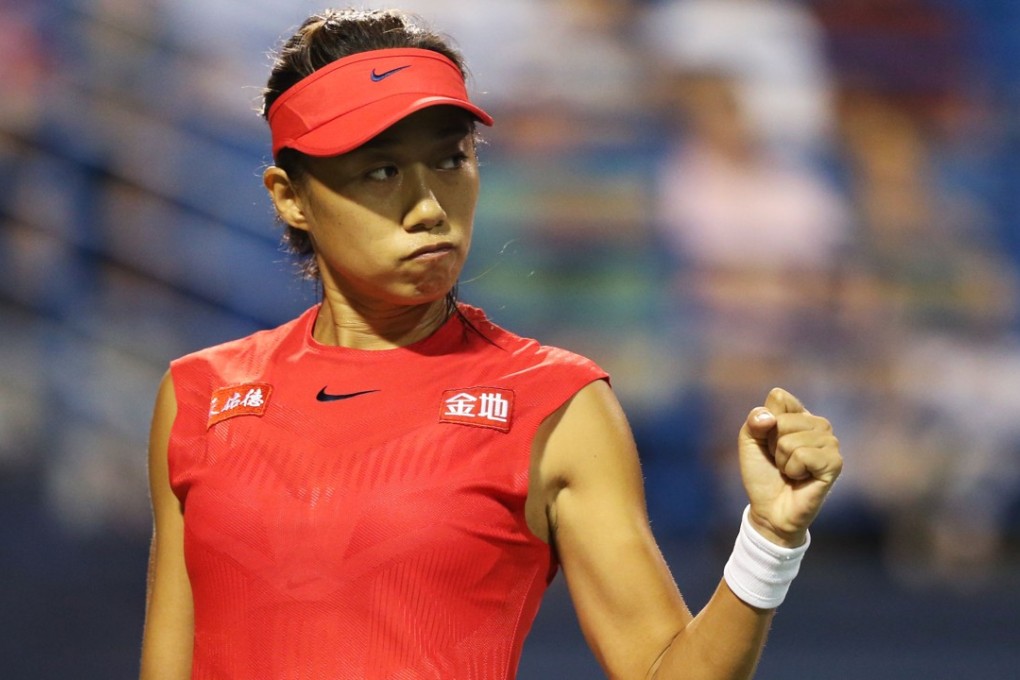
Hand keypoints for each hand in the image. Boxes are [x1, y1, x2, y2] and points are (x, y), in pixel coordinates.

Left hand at [737, 388, 841, 547]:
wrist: (769, 509)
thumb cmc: (762, 473)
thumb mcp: (749, 441)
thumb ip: (754, 421)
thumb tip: (770, 418)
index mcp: (800, 414)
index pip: (779, 397)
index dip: (764, 422)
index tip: (767, 443)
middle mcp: (819, 425)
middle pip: (783, 420)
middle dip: (772, 445)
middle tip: (779, 462)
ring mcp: (830, 443)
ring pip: (791, 440)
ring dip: (782, 460)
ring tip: (790, 471)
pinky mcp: (835, 463)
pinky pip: (803, 455)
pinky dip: (793, 470)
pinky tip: (800, 478)